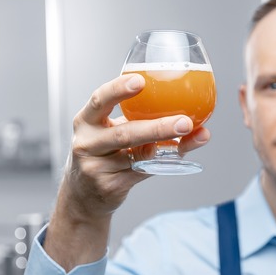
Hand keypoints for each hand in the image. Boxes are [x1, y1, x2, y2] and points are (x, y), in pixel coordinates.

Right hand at [63, 73, 210, 220]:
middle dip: (158, 128)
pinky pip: (143, 171)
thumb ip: (136, 119)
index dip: (118, 89)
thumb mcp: (110, 131)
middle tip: (185, 122)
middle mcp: (87, 143)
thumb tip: (185, 107)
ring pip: (139, 155)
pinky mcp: (110, 186)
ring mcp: (96, 168)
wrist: (84, 194)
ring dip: (168, 146)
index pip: (99, 100)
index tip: (140, 80)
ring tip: (191, 134)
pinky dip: (163, 161)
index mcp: (86, 121)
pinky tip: (179, 153)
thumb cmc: (104, 153)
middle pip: (125, 134)